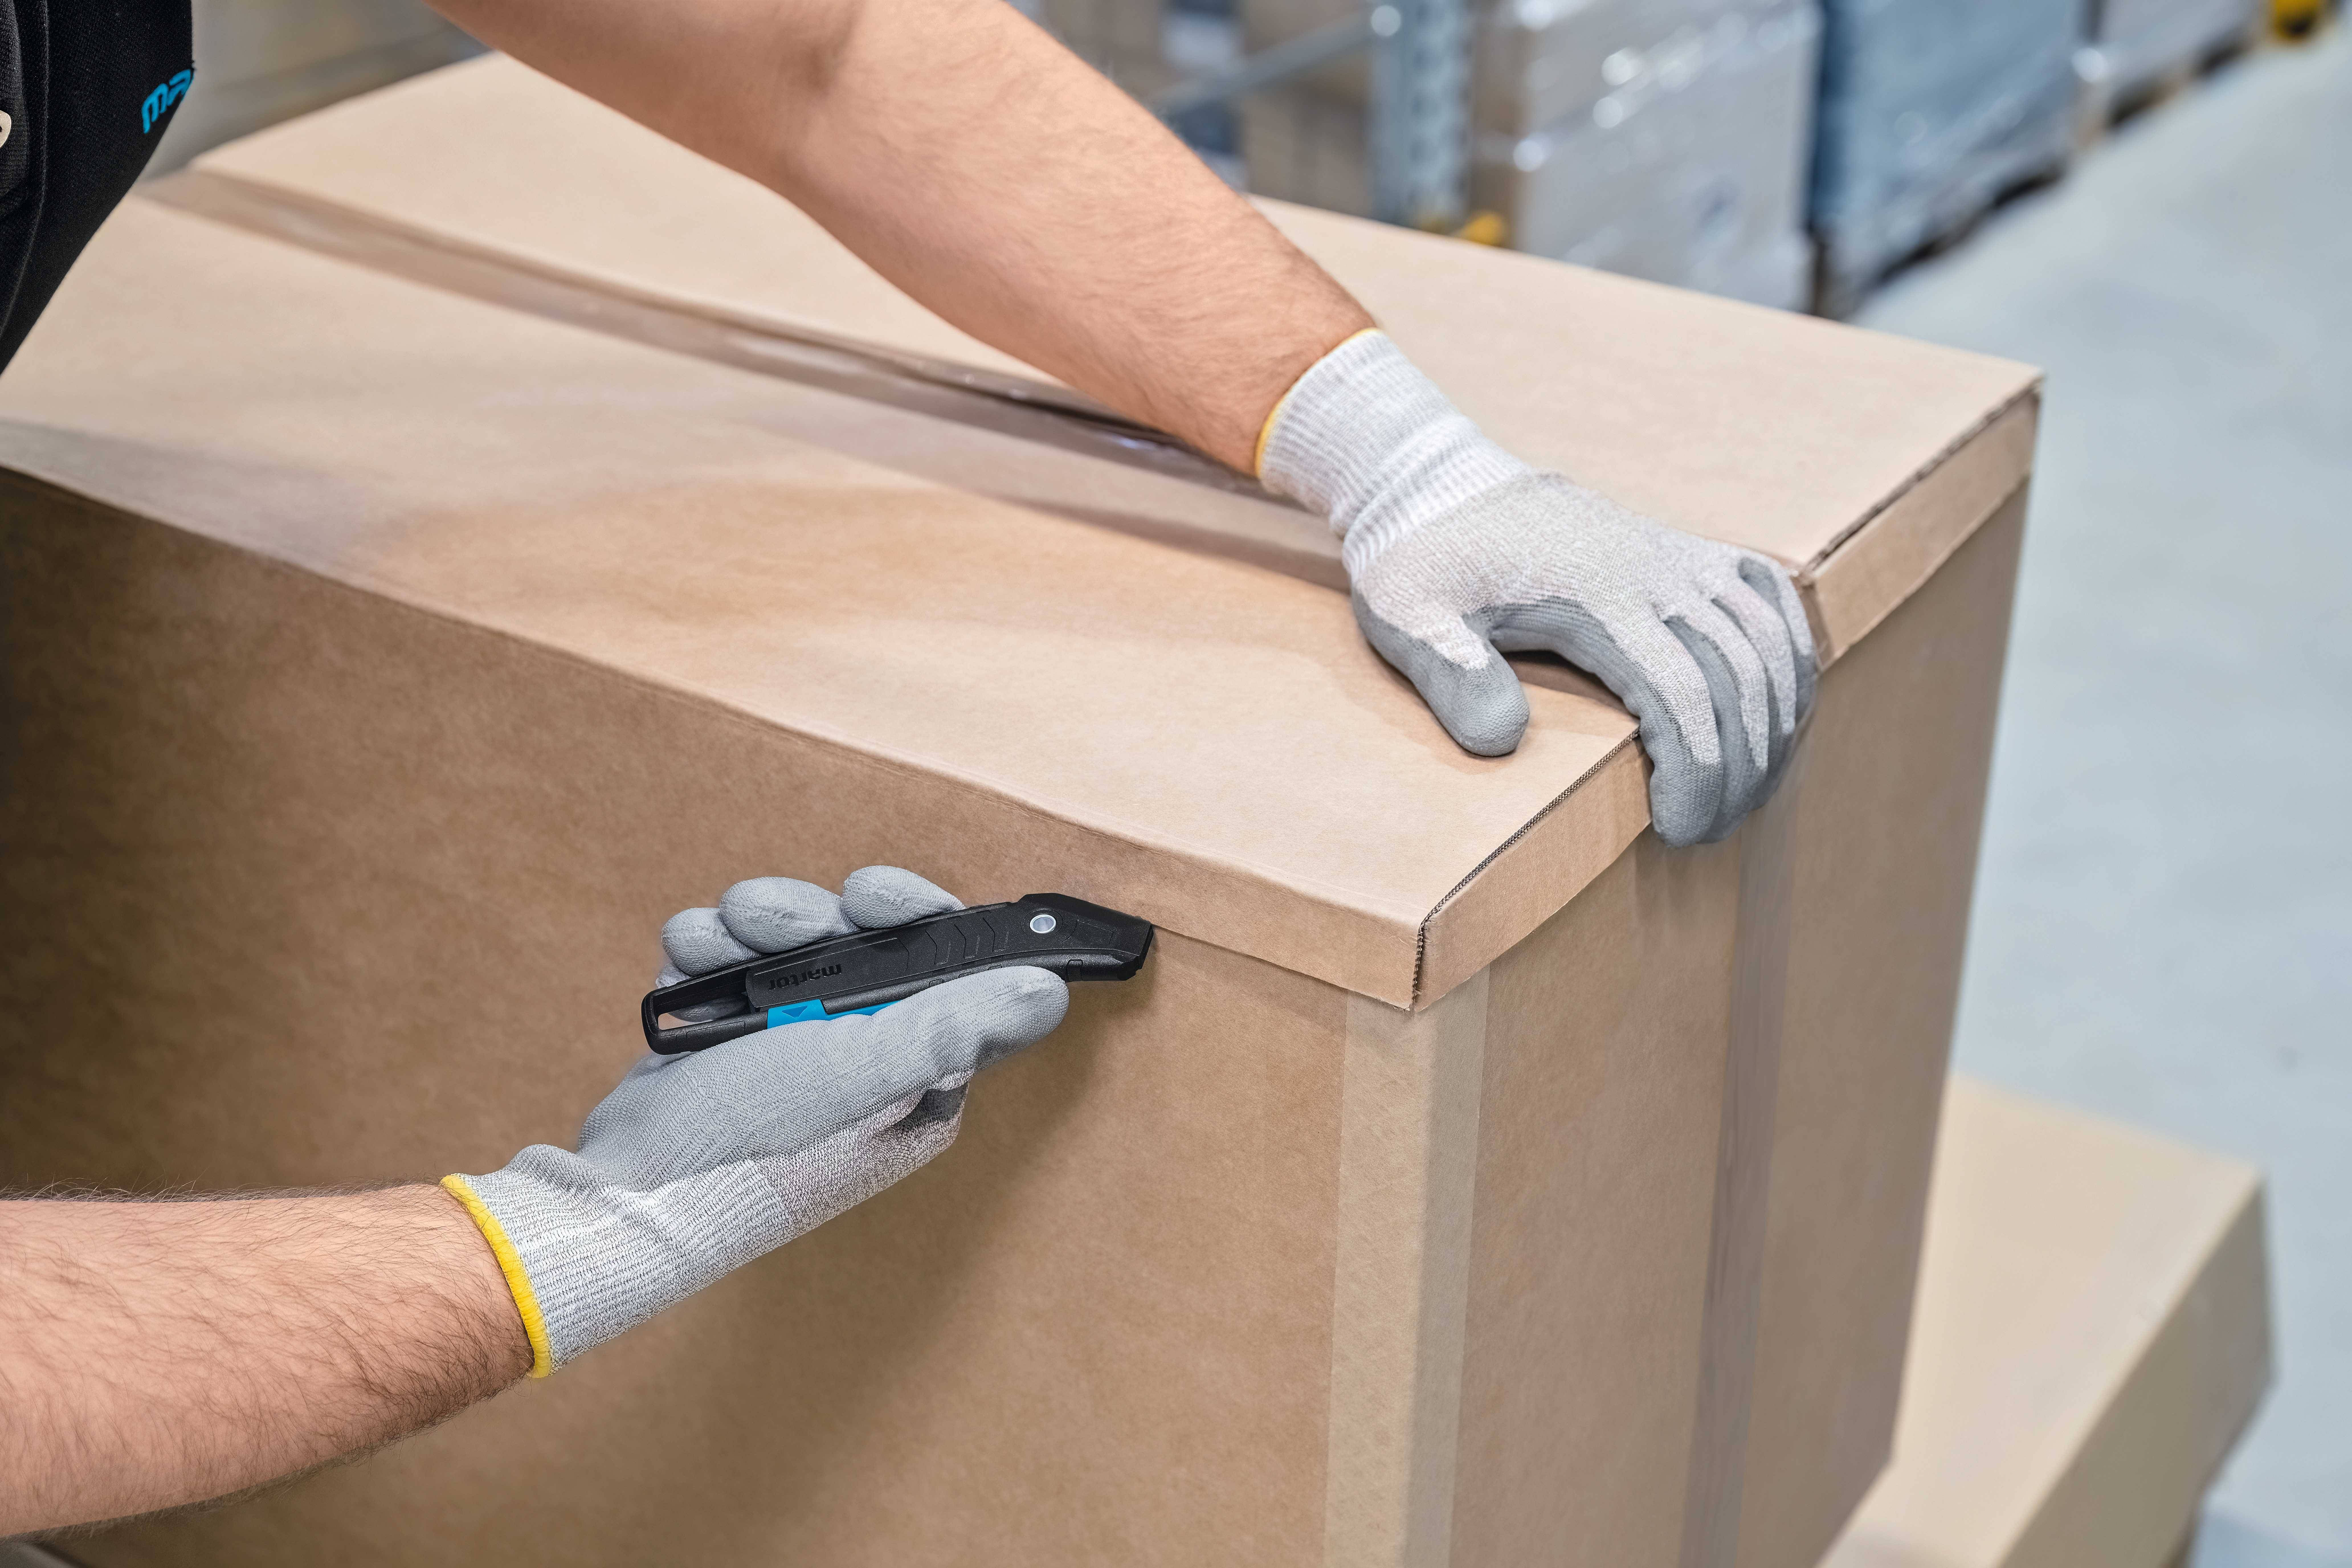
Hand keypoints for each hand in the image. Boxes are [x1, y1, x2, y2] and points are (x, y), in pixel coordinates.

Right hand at [444, 867, 1066, 1373]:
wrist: (626, 1194)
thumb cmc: (750, 1147)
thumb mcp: (858, 1074)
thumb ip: (951, 1027)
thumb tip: (1049, 992)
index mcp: (919, 1080)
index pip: (946, 973)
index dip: (911, 919)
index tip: (868, 896)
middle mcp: (868, 1064)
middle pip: (865, 947)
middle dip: (809, 919)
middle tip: (761, 915)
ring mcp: (798, 1053)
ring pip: (794, 948)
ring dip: (748, 930)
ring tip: (712, 939)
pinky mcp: (736, 1044)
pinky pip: (735, 969)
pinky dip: (708, 957)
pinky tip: (684, 964)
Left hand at [1257, 331, 1815, 845]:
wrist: (1440, 486)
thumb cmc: (1423, 558)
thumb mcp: (1409, 615)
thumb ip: (1452, 673)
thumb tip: (1501, 739)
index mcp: (1597, 595)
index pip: (1683, 696)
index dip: (1700, 774)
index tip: (1682, 830)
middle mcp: (1657, 571)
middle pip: (1739, 681)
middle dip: (1740, 770)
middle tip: (1708, 831)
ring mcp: (1681, 557)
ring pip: (1769, 646)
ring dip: (1773, 728)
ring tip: (1743, 795)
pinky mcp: (1690, 551)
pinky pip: (1771, 600)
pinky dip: (1791, 659)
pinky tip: (1780, 713)